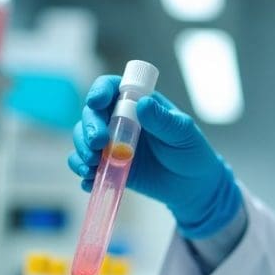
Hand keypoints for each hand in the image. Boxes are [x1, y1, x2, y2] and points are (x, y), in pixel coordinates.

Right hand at [69, 75, 242, 237]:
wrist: (193, 186)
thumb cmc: (191, 152)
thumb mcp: (183, 133)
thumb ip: (163, 120)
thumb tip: (143, 103)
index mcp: (138, 103)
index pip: (112, 88)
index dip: (100, 91)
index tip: (97, 102)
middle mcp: (120, 120)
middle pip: (91, 115)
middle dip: (89, 127)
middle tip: (98, 143)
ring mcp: (112, 144)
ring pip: (84, 139)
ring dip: (81, 150)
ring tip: (93, 164)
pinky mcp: (109, 167)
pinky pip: (87, 167)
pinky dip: (84, 173)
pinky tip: (90, 181)